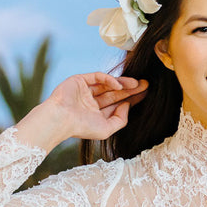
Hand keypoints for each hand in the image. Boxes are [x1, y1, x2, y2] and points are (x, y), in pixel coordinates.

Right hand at [18, 73, 147, 147]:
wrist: (61, 119)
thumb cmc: (81, 128)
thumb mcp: (106, 129)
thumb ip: (120, 119)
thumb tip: (128, 105)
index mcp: (95, 113)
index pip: (116, 103)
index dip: (131, 98)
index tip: (145, 94)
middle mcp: (91, 101)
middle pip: (115, 93)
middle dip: (130, 89)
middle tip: (146, 85)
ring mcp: (85, 90)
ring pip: (108, 84)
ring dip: (123, 83)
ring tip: (137, 84)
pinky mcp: (80, 80)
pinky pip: (98, 76)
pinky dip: (109, 79)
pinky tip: (119, 85)